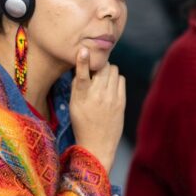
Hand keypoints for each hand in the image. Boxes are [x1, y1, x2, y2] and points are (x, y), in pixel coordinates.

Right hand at [70, 48, 124, 172]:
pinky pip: (121, 79)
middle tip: (95, 72)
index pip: (82, 75)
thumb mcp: (73, 105)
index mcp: (82, 97)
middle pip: (102, 67)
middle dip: (99, 66)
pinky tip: (110, 87)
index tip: (83, 50)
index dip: (83, 61)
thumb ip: (77, 86)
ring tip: (102, 80)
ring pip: (113, 70)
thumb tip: (83, 67)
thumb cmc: (82, 124)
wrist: (97, 146)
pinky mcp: (121, 102)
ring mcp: (112, 99)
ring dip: (107, 71)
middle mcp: (98, 96)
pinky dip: (115, 79)